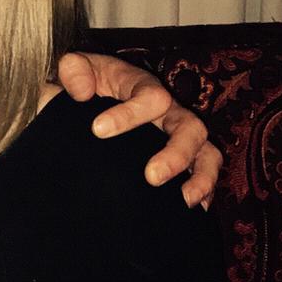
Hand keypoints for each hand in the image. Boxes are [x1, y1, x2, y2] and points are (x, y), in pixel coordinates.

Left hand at [57, 51, 220, 207]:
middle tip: (152, 177)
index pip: (149, 96)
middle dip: (175, 153)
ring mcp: (181, 137)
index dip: (128, 114)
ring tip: (183, 200)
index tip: (97, 130)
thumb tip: (81, 90)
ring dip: (200, 177)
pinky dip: (204, 193)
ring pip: (207, 153)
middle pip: (189, 127)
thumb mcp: (77, 71)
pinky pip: (205, 175)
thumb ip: (74, 71)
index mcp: (143, 87)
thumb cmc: (86, 90)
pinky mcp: (185, 160)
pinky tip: (193, 211)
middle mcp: (169, 112)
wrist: (88, 110)